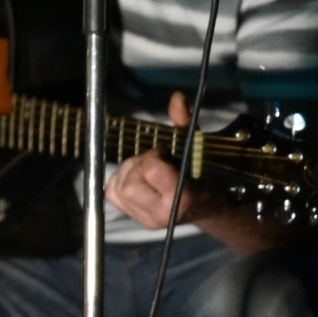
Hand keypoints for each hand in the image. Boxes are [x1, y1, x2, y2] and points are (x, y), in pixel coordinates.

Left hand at [104, 92, 217, 227]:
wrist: (206, 207)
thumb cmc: (201, 175)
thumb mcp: (196, 148)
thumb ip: (184, 123)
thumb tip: (176, 97)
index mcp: (182, 197)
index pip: (151, 170)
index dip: (153, 156)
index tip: (163, 154)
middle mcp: (161, 214)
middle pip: (129, 182)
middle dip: (138, 165)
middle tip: (153, 163)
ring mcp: (146, 219)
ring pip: (117, 186)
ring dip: (128, 173)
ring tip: (146, 172)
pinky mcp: (134, 218)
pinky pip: (111, 193)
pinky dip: (119, 181)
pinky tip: (136, 179)